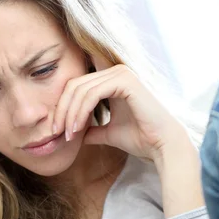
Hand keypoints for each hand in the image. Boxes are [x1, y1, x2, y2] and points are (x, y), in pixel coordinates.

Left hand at [53, 59, 187, 162]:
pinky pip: (92, 93)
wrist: (161, 146)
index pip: (76, 86)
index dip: (62, 107)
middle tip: (57, 133)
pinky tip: (77, 129)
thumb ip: (91, 130)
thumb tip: (73, 134)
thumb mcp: (107, 133)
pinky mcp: (125, 80)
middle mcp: (116, 72)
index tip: (58, 130)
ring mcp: (121, 73)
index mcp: (111, 81)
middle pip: (73, 85)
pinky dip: (80, 111)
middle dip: (62, 111)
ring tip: (68, 134)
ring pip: (80, 89)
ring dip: (69, 114)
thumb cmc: (140, 139)